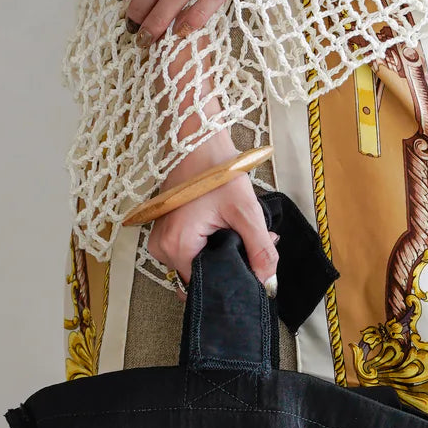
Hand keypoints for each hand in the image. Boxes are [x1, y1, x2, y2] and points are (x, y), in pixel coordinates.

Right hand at [144, 132, 279, 293]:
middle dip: (229, 266)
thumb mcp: (246, 212)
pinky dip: (208, 246)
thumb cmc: (217, 171)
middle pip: (200, 277)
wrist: (197, 141)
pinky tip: (224, 230)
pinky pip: (188, 252)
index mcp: (177, 247)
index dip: (232, 281)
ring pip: (196, 265)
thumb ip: (259, 250)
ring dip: (220, 255)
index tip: (252, 266)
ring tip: (239, 232)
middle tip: (252, 245)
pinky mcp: (163, 233)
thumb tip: (268, 284)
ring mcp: (159, 242)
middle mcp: (161, 250)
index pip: (206, 286)